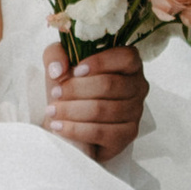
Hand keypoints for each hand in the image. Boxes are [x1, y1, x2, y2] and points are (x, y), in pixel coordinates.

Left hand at [46, 41, 147, 165]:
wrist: (68, 118)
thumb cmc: (71, 88)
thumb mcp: (60, 63)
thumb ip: (55, 55)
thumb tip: (58, 70)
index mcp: (129, 64)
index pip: (126, 58)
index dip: (101, 62)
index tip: (76, 70)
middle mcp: (138, 86)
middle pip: (110, 85)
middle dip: (76, 89)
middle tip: (56, 93)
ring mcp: (135, 111)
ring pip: (103, 109)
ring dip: (72, 110)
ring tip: (52, 110)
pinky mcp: (128, 134)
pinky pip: (102, 132)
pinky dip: (76, 130)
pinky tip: (60, 126)